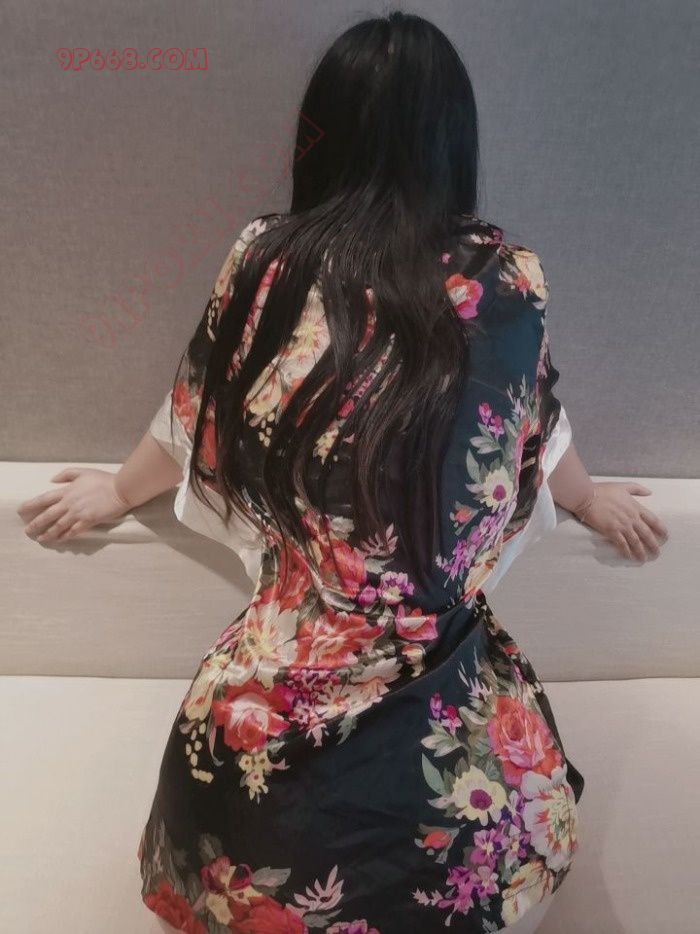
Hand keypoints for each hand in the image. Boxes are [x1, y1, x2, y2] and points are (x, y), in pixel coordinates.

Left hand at [16, 467, 131, 543]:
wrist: (120, 489)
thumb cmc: (103, 479)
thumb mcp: (83, 471)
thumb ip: (66, 474)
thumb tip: (52, 480)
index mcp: (67, 491)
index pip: (44, 499)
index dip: (31, 505)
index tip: (21, 510)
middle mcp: (70, 503)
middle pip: (48, 515)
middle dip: (36, 524)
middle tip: (28, 531)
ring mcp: (79, 513)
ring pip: (59, 525)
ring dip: (49, 533)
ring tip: (41, 538)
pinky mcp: (89, 521)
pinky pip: (74, 531)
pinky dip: (66, 536)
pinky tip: (61, 539)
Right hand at [579, 481, 668, 561]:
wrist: (587, 496)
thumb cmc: (603, 490)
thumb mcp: (623, 486)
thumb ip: (637, 489)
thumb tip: (649, 492)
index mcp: (635, 507)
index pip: (653, 520)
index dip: (661, 529)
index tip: (665, 536)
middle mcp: (631, 518)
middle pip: (647, 534)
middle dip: (653, 545)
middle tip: (657, 553)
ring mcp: (622, 526)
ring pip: (636, 542)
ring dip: (640, 552)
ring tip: (643, 559)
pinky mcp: (611, 532)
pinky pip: (622, 544)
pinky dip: (626, 552)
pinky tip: (629, 557)